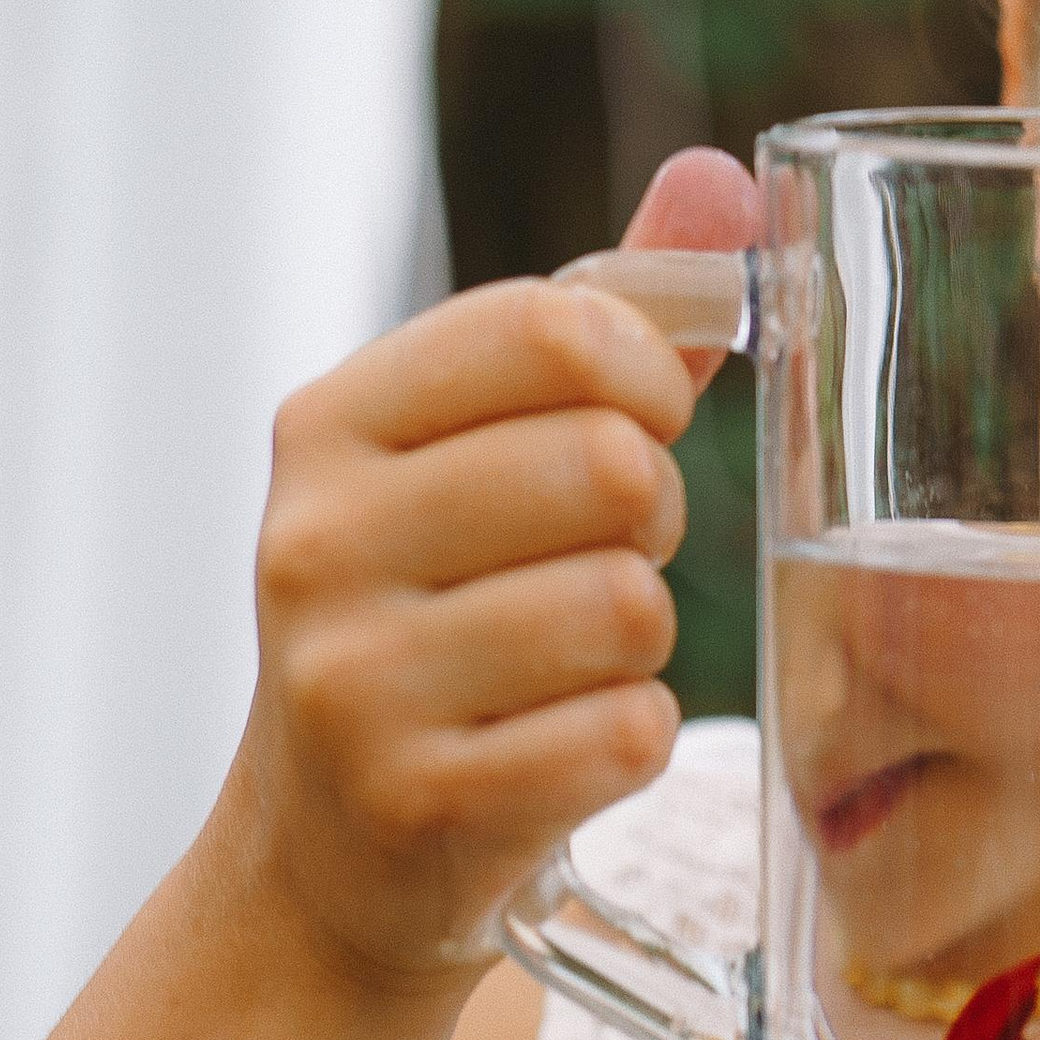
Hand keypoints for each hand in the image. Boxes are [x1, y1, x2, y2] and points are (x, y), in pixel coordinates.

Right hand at [218, 148, 760, 994]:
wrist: (329, 862)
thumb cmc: (436, 620)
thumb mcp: (478, 456)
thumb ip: (604, 319)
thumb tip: (722, 178)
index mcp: (331, 423)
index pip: (561, 329)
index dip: (649, 377)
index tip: (638, 426)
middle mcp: (317, 542)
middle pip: (614, 469)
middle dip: (654, 521)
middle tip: (604, 562)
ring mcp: (356, 682)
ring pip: (628, 607)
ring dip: (641, 640)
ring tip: (574, 663)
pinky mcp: (421, 804)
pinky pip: (624, 733)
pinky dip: (629, 741)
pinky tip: (564, 750)